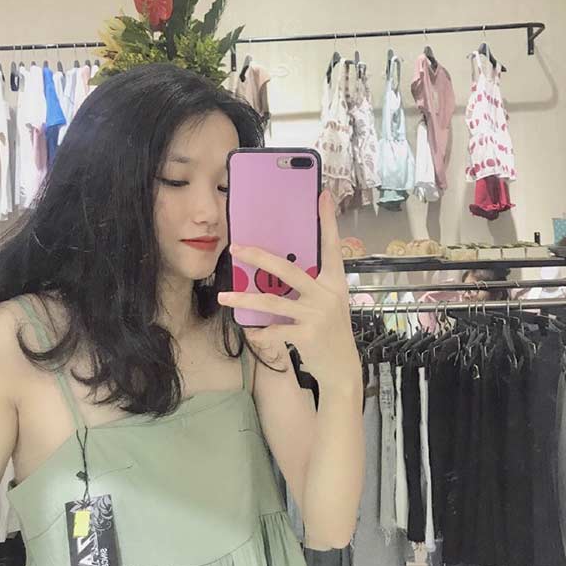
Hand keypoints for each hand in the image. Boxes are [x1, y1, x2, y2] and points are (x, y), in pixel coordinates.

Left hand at [217, 191, 358, 384]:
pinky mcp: (306, 336)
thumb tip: (281, 267)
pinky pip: (273, 330)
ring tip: (223, 298)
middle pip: (288, 269)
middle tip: (235, 248)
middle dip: (259, 257)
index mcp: (334, 282)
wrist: (343, 369)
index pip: (331, 246)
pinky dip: (259, 332)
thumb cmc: (330, 332)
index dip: (328, 221)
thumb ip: (311, 285)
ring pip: (272, 302)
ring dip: (244, 300)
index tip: (322, 195)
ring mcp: (317, 315)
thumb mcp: (329, 303)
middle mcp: (327, 294)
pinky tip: (250, 331)